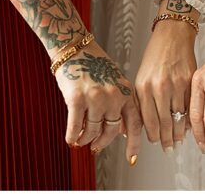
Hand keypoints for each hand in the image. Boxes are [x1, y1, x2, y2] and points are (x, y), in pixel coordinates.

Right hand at [54, 41, 142, 165]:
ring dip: (85, 139)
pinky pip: (76, 126)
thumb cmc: (91, 61)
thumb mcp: (114, 79)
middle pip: (111, 131)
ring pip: (93, 130)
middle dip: (102, 142)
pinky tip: (70, 138)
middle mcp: (114, 96)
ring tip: (80, 140)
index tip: (132, 158)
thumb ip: (120, 101)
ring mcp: (96, 98)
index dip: (133, 144)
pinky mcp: (77, 99)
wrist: (72, 46)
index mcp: (126, 91)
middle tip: (95, 147)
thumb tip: (120, 128)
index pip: (134, 124)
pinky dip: (72, 135)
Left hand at [135, 19, 196, 150]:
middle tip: (169, 147)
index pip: (149, 120)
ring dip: (180, 133)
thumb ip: (137, 102)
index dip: (154, 135)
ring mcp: (177, 85)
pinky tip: (189, 126)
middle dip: (168, 139)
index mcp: (144, 86)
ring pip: (180, 118)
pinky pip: (192, 108)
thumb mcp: (139, 77)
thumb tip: (131, 126)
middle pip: (166, 123)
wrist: (171, 36)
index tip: (156, 142)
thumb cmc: (154, 56)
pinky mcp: (191, 82)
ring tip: (179, 140)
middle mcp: (160, 87)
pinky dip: (191, 119)